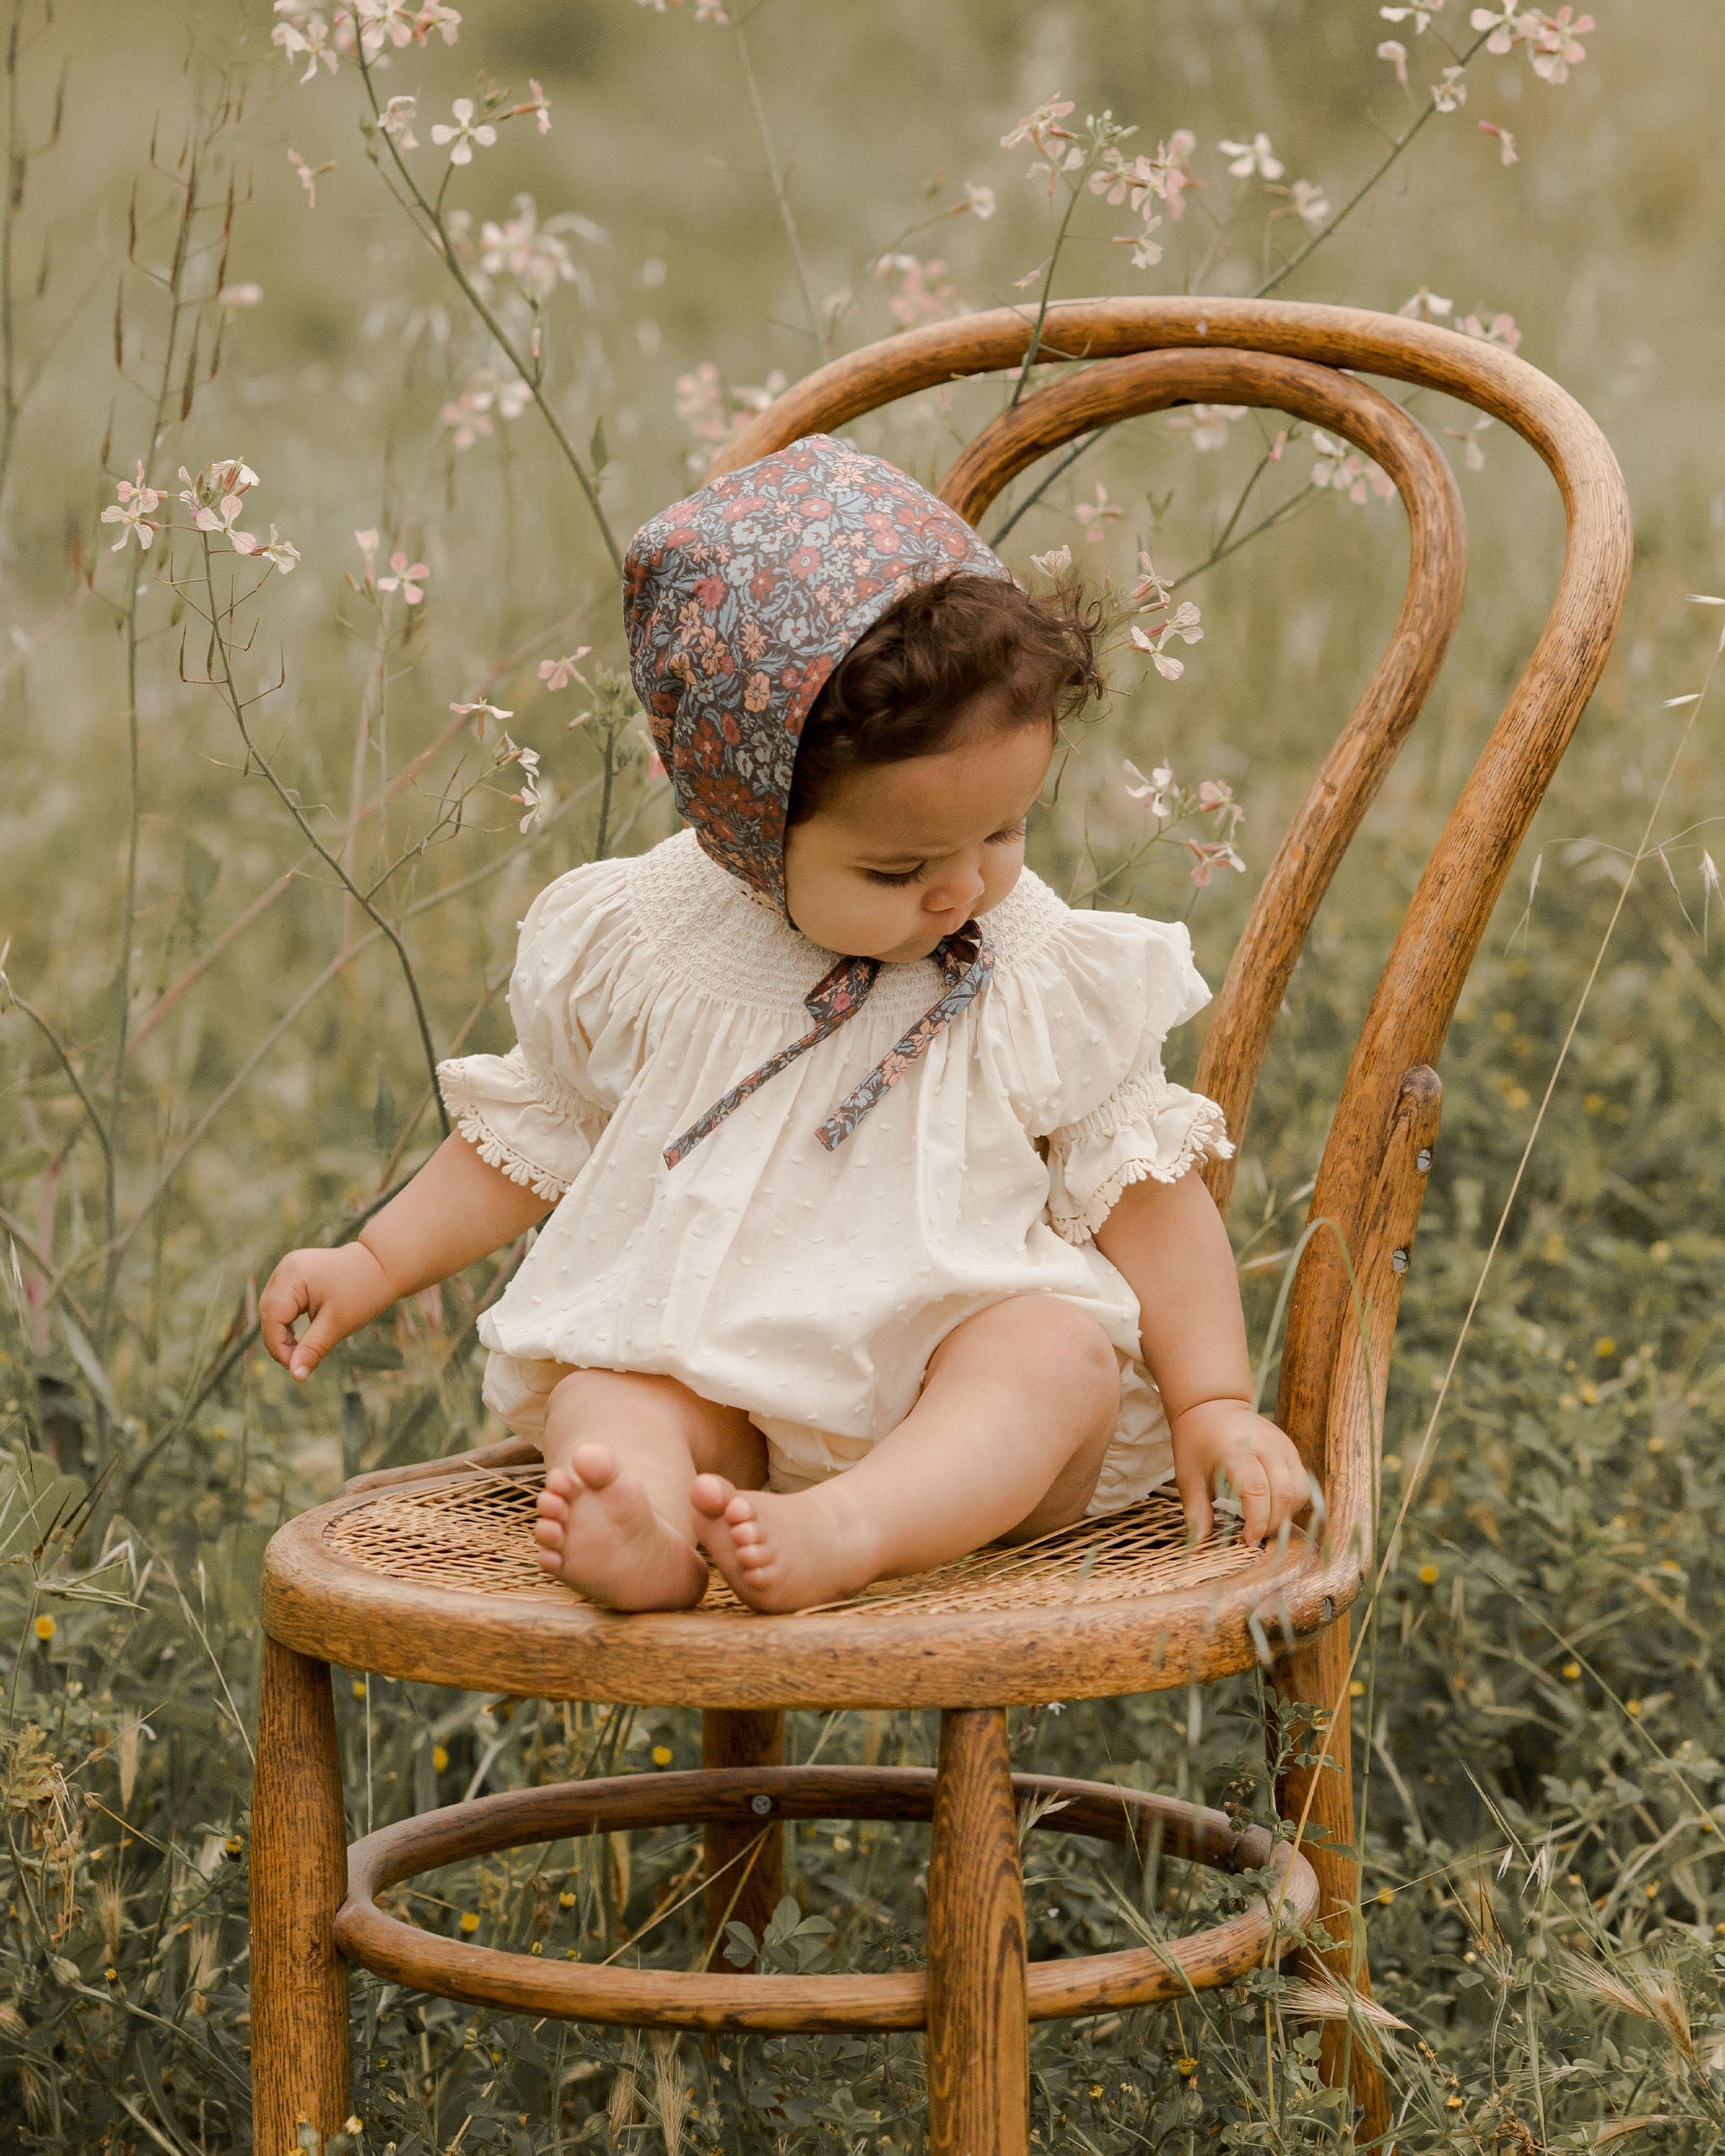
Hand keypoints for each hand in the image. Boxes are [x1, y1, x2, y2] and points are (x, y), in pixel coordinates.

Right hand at [259, 1241, 396, 1381]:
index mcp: (292, 1275)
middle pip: (269, 1313)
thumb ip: (312, 1349)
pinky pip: (282, 1303)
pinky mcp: (295, 1275)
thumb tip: (296, 1377)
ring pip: (273, 1309)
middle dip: (279, 1341)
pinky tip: (301, 1336)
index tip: (295, 1367)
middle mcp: (286, 1268)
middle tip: (297, 1362)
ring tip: (301, 1350)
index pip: (272, 1317)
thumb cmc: (363, 1292)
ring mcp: (289, 1269)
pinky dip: (288, 1321)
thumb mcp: (337, 1324)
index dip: (278, 1346)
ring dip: (282, 1332)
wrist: (382, 1267)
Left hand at [1169, 1396, 1310, 1545]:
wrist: (1213, 1404)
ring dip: (1287, 1515)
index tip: (1247, 1540)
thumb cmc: (1197, 1440)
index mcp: (1236, 1450)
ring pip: (1300, 1490)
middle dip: (1273, 1523)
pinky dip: (1292, 1502)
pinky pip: (1302, 1482)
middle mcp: (1265, 1446)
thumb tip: (1202, 1542)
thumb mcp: (1188, 1474)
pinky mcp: (1291, 1449)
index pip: (1257, 1491)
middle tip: (1256, 1536)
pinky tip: (1272, 1509)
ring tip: (1264, 1523)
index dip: (1256, 1521)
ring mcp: (1282, 1446)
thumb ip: (1196, 1509)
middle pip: (1284, 1493)